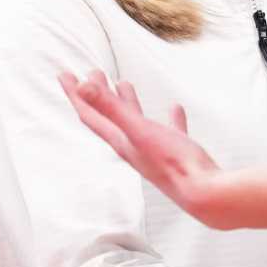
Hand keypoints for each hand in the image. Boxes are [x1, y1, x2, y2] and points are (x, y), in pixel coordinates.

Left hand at [59, 71, 227, 225]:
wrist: (202, 193)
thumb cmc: (171, 162)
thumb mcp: (138, 130)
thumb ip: (112, 108)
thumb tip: (83, 85)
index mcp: (121, 141)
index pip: (90, 115)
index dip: (75, 94)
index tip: (63, 74)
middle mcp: (133, 146)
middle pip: (109, 117)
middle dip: (98, 94)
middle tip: (92, 73)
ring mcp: (155, 150)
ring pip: (136, 122)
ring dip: (127, 103)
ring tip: (124, 84)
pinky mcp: (176, 152)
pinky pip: (169, 130)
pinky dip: (169, 118)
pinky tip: (174, 109)